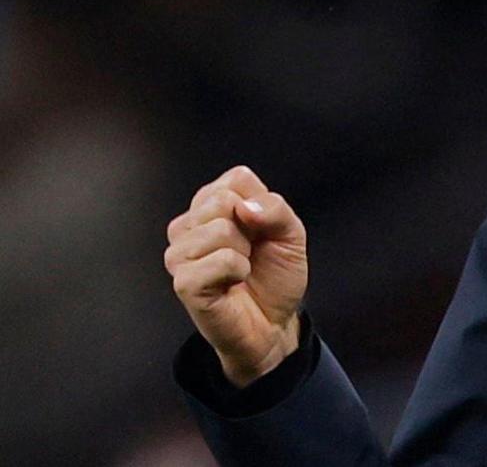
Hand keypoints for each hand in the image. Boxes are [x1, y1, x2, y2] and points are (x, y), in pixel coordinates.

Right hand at [164, 166, 307, 386]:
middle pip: (222, 200)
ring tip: (240, 269)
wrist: (274, 323)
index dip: (261, 204)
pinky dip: (236, 272)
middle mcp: (190, 225)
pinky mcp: (183, 282)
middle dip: (252, 228)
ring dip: (244, 253)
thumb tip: (245, 206)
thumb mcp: (291, 234)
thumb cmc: (275, 277)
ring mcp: (181, 254)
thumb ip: (276, 209)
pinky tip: (232, 283)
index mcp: (213, 206)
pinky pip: (218, 260)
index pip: (236, 178)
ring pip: (218, 229)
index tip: (262, 229)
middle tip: (250, 253)